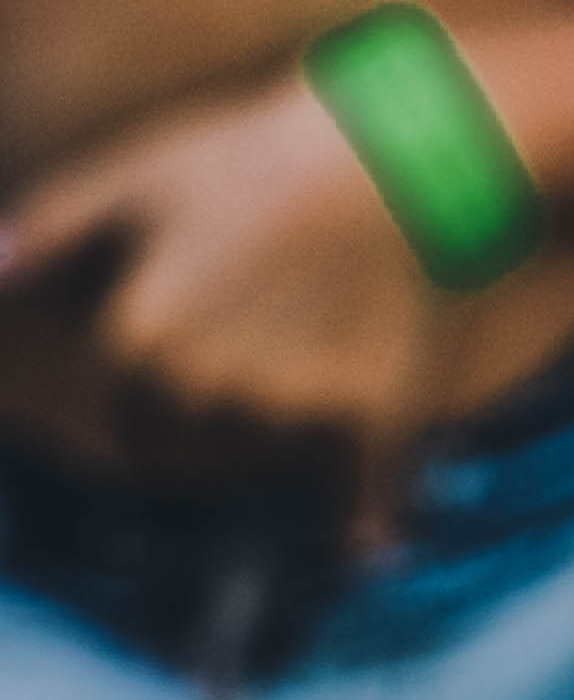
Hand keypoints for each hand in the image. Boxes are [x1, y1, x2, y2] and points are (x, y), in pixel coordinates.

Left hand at [0, 77, 472, 522]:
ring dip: (274, 453)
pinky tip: (367, 546)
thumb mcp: (135, 174)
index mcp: (141, 337)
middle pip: (192, 449)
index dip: (150, 410)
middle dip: (208, 431)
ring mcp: (292, 407)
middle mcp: (209, 387)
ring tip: (305, 401)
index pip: (127, 419)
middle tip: (249, 384)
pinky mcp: (372, 415)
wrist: (397, 154)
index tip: (174, 400)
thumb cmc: (253, 157)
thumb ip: (50, 230)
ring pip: (265, 461)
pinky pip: (360, 493)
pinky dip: (362, 523)